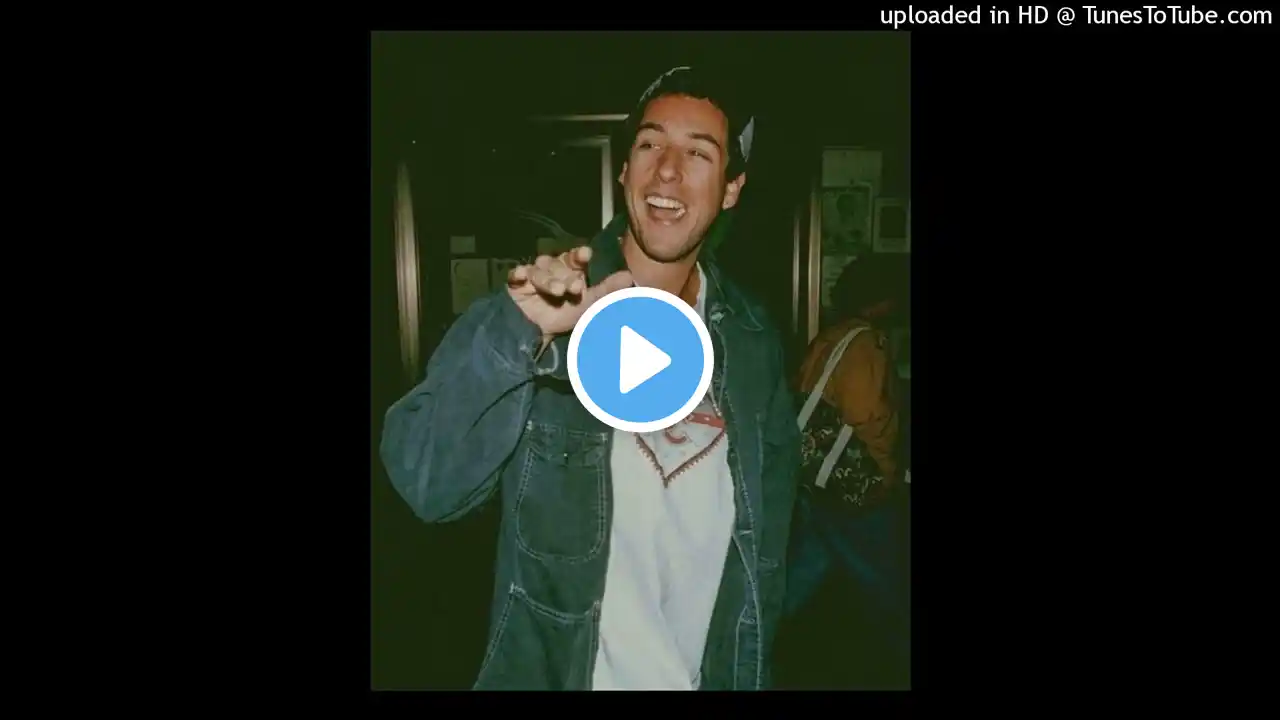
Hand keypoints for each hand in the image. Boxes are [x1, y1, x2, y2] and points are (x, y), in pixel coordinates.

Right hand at [507, 246, 632, 344]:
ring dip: (548, 279)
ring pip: (539, 270)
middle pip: (557, 264)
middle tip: (574, 288)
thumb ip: (607, 290)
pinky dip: (519, 274)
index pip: (575, 258)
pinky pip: (516, 274)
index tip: (586, 255)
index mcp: (570, 270)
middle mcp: (552, 269)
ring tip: (557, 291)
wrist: (536, 334)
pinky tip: (522, 276)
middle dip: (566, 275)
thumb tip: (628, 276)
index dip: (579, 255)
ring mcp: (533, 275)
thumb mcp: (588, 305)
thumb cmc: (564, 315)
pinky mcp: (516, 283)